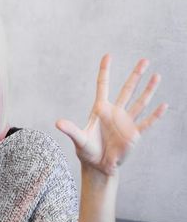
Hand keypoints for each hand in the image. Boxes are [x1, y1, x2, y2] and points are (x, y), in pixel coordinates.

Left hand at [56, 54, 167, 176]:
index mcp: (100, 110)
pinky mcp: (134, 135)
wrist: (98, 165)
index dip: (105, 71)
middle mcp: (115, 113)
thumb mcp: (79, 140)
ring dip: (148, 90)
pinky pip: (146, 123)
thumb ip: (71, 130)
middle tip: (144, 60)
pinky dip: (155, 115)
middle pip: (127, 90)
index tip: (108, 56)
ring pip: (140, 102)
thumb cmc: (87, 150)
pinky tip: (164, 106)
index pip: (103, 86)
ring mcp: (126, 123)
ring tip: (157, 76)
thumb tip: (58, 123)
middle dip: (135, 75)